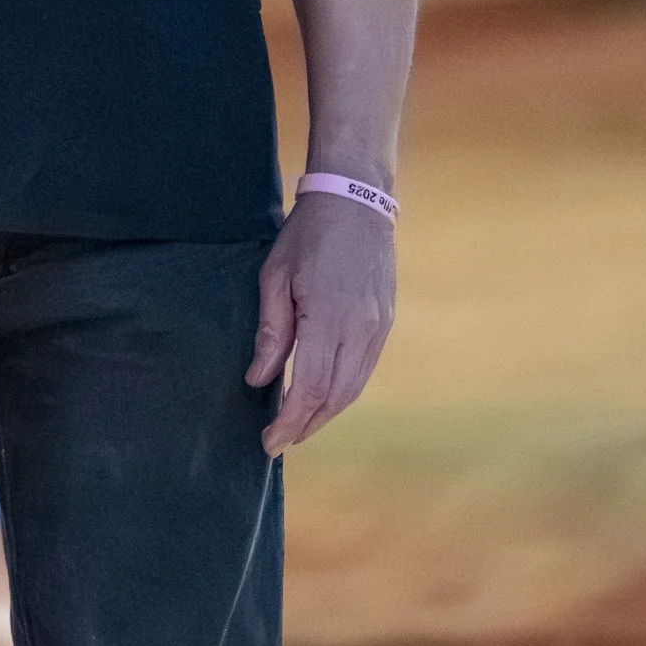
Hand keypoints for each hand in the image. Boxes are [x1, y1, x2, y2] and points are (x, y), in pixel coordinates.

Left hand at [247, 194, 394, 452]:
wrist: (356, 203)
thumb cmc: (307, 237)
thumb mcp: (275, 278)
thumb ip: (271, 333)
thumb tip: (259, 380)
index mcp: (328, 318)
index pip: (309, 388)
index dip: (289, 422)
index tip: (269, 442)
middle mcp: (360, 330)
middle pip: (335, 397)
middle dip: (307, 425)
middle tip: (280, 442)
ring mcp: (378, 328)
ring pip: (354, 388)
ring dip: (326, 413)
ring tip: (300, 426)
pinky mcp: (386, 323)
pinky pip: (364, 370)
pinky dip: (343, 392)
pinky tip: (323, 398)